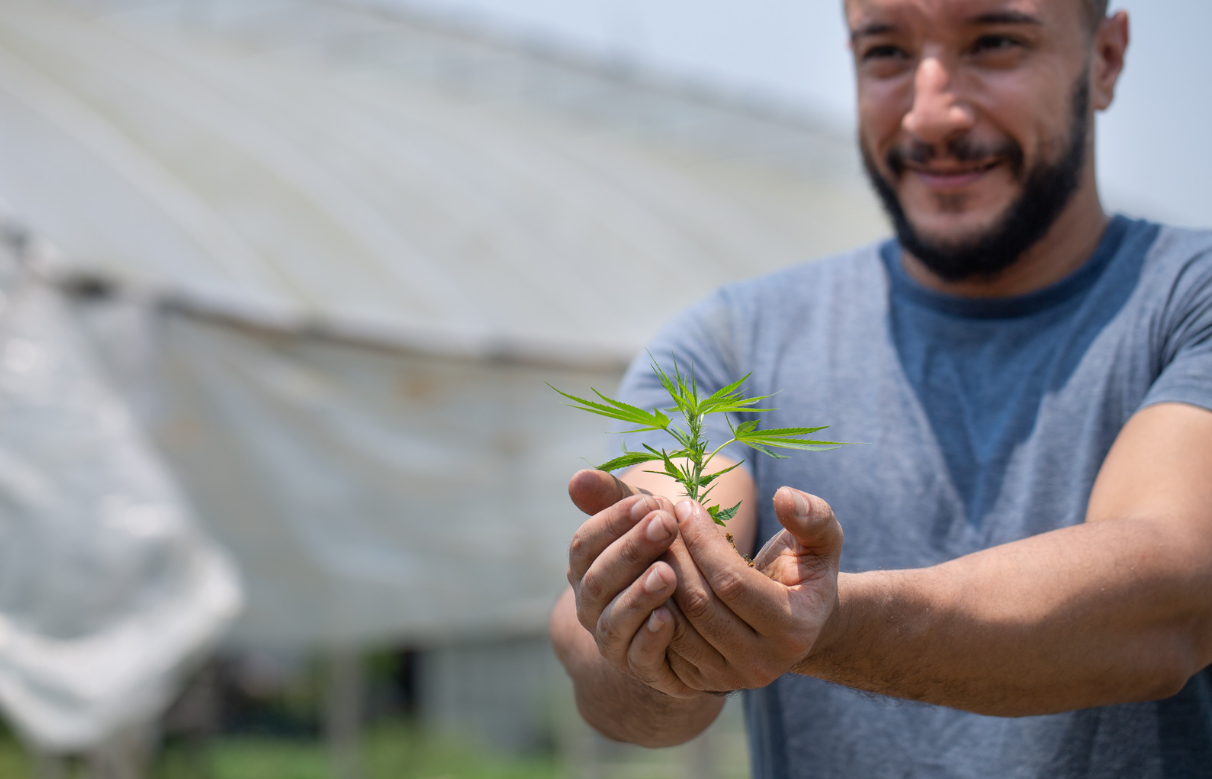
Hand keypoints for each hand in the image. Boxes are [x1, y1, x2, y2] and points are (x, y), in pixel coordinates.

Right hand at [565, 469, 703, 696]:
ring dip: (639, 596)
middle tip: (664, 525)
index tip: (646, 504)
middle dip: (631, 551)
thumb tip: (576, 479)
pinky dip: (651, 639)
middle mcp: (590, 606)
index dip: (612, 523)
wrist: (682, 614)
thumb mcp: (640, 521)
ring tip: (667, 574)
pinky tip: (669, 618)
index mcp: (585, 569)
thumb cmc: (659, 552)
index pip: (584, 545)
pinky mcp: (640, 667)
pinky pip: (640, 658)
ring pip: (615, 621)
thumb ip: (612, 500)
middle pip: (599, 580)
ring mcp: (612, 640)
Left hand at [658, 486, 843, 691]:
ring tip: (650, 538)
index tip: (684, 505)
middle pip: (698, 604)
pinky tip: (648, 569)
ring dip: (654, 576)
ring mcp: (727, 678)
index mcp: (793, 628)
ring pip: (675, 624)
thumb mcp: (822, 543)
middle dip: (673, 554)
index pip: (732, 582)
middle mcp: (761, 664)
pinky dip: (649, 602)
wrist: (795, 627)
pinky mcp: (698, 682)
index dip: (702, 541)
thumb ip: (813, 517)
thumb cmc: (805, 574)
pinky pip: (661, 641)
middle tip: (658, 518)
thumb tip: (785, 497)